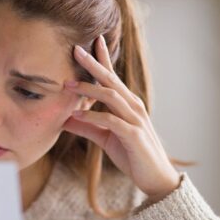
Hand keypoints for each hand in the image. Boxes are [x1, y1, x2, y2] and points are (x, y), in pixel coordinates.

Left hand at [62, 36, 180, 200]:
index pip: (113, 77)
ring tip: (68, 85)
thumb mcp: (105, 139)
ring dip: (89, 89)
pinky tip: (77, 115)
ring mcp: (135, 119)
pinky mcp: (133, 135)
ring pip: (111, 97)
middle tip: (75, 49)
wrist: (155, 178)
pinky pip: (111, 121)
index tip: (92, 40)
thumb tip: (63, 118)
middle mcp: (133, 106)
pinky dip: (93, 116)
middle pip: (111, 80)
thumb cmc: (132, 155)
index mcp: (127, 104)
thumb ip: (87, 126)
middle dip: (93, 63)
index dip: (103, 58)